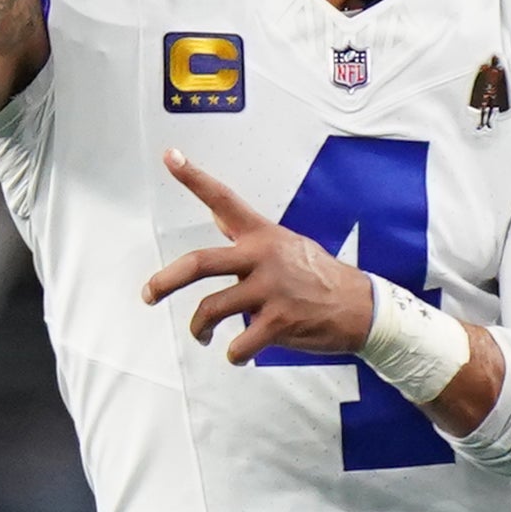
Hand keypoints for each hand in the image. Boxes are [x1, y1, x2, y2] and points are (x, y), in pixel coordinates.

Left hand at [141, 151, 374, 362]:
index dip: (194, 178)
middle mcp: (263, 258)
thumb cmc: (320, 277)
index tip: (171, 156)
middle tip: (149, 294)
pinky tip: (238, 354)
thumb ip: (250, 236)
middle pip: (200, 263)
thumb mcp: (287, 245)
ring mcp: (271, 291)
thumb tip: (219, 217)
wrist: (361, 307)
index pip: (224, 200)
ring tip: (202, 335)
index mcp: (263, 236)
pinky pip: (240, 344)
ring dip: (199, 328)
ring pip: (212, 310)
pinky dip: (233, 354)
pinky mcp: (279, 322)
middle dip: (166, 281)